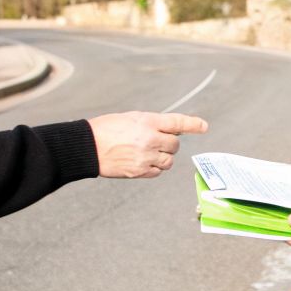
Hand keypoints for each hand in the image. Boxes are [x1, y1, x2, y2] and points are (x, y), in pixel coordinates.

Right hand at [88, 112, 207, 178]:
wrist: (87, 147)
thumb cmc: (105, 129)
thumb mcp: (130, 118)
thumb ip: (151, 123)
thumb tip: (170, 130)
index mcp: (147, 121)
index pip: (176, 121)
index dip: (192, 124)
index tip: (203, 126)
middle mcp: (150, 138)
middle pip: (175, 144)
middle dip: (169, 144)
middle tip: (157, 142)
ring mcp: (145, 156)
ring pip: (168, 161)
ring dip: (163, 157)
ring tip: (148, 153)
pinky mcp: (139, 171)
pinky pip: (157, 172)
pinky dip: (154, 168)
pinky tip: (143, 162)